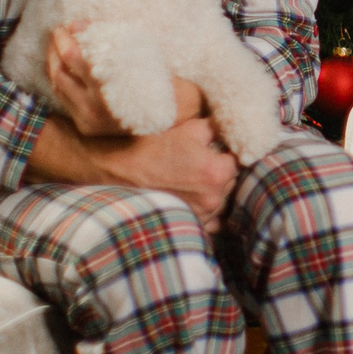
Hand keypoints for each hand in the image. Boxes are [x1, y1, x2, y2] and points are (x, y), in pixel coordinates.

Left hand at [48, 25, 204, 137]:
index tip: (67, 25)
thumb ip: (107, 39)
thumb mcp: (140, 53)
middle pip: (60, 72)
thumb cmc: (160, 79)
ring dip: (53, 62)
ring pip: (57, 86)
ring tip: (58, 46)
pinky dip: (60, 80)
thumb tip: (77, 26)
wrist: (175, 116)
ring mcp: (89, 121)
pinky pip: (63, 100)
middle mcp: (94, 109)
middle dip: (56, 48)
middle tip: (59, 32)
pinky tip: (63, 66)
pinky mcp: (86, 128)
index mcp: (109, 89)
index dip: (66, 38)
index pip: (73, 58)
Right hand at [96, 117, 239, 234]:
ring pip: (220, 200)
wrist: (115, 171)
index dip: (224, 152)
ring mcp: (201, 216)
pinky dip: (203, 210)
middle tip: (197, 161)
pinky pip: (209, 220)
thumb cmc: (149, 147)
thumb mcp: (187, 128)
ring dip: (211, 190)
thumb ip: (216, 128)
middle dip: (219, 170)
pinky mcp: (188, 225)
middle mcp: (213, 199)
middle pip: (230, 181)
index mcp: (216, 172)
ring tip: (188, 178)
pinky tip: (188, 197)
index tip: (212, 148)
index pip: (237, 159)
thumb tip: (228, 128)